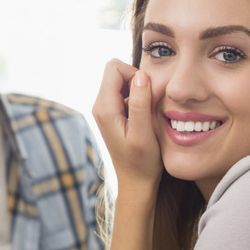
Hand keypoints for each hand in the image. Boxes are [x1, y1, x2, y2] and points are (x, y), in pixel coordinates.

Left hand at [93, 59, 162, 197]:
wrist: (135, 182)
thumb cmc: (141, 162)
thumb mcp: (144, 133)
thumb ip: (141, 103)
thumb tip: (141, 75)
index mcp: (104, 108)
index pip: (114, 67)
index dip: (134, 73)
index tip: (148, 94)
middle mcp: (100, 105)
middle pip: (116, 71)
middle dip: (137, 80)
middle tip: (149, 103)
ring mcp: (105, 109)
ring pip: (121, 81)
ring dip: (138, 91)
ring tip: (147, 115)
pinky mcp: (112, 113)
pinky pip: (125, 93)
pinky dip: (137, 98)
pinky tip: (144, 119)